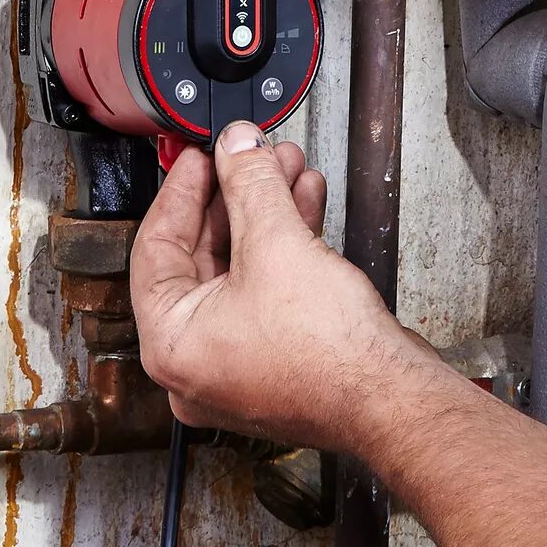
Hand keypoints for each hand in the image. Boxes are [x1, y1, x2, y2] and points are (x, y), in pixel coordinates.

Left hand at [132, 122, 442, 448]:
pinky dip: (283, 247)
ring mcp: (237, 363)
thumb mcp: (277, 244)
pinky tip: (304, 206)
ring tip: (286, 170)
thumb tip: (236, 146)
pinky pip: (265, 291)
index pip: (156, 248)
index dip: (182, 191)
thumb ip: (250, 184)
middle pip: (201, 256)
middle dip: (235, 197)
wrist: (391, 399)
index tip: (200, 157)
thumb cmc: (329, 357)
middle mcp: (196, 361)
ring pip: (239, 270)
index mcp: (171, 344)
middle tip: (248, 157)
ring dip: (265, 214)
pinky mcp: (276, 358)